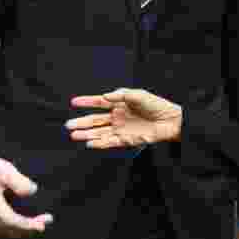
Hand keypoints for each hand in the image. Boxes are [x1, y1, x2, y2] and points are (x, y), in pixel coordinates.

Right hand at [0, 156, 52, 237]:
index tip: (41, 225)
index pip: (9, 219)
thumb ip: (19, 180)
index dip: (26, 224)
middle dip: (30, 226)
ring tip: (44, 219)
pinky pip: (5, 227)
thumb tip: (33, 190)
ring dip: (26, 227)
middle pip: (10, 227)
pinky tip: (33, 220)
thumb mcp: (5, 169)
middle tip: (48, 219)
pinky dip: (19, 226)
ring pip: (8, 230)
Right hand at [66, 88, 182, 147]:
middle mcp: (118, 117)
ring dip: (86, 134)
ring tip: (73, 135)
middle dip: (82, 122)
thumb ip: (121, 94)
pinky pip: (110, 142)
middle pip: (96, 120)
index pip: (99, 102)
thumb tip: (105, 96)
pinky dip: (99, 143)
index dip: (86, 102)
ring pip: (100, 132)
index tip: (73, 102)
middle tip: (68, 125)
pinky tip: (89, 143)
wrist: (170, 121)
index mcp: (120, 104)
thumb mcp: (138, 95)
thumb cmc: (156, 105)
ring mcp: (121, 129)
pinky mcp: (126, 140)